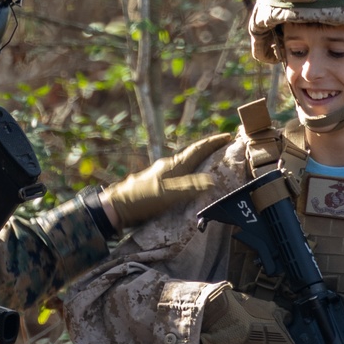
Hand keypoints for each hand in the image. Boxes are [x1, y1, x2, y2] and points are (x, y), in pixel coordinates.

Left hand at [100, 134, 228, 230]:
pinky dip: (189, 173)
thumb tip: (213, 181)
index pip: (197, 149)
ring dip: (199, 162)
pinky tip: (189, 182)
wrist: (115, 207)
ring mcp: (160, 175)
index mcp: (173, 166)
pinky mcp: (156, 184)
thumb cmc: (141, 200)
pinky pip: (178, 174)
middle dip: (209, 150)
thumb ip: (189, 188)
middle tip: (224, 148)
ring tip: (211, 164)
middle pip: (192, 154)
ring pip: (184, 164)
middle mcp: (167, 167)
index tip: (228, 136)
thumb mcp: (167, 195)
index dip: (213, 142)